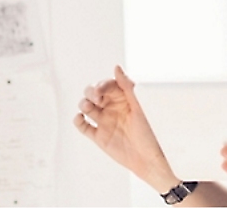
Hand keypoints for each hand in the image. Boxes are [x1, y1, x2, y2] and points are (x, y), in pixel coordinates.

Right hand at [73, 65, 177, 189]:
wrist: (148, 159)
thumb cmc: (149, 132)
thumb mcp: (139, 106)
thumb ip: (126, 87)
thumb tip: (116, 67)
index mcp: (123, 98)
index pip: (107, 85)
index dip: (101, 85)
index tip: (100, 91)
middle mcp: (112, 107)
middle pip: (93, 93)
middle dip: (90, 92)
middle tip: (96, 99)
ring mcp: (104, 121)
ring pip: (86, 107)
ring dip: (84, 104)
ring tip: (89, 108)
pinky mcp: (98, 136)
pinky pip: (83, 126)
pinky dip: (78, 120)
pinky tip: (81, 118)